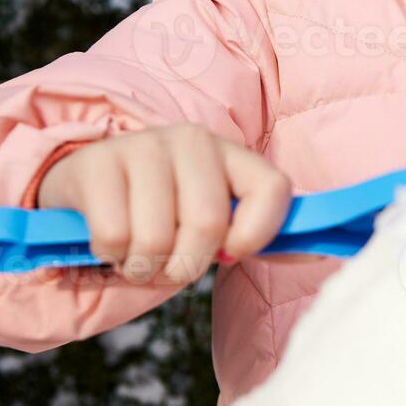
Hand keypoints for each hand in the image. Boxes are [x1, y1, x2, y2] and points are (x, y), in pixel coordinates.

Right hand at [36, 123, 291, 283]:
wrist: (90, 189)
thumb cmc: (165, 214)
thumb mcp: (218, 222)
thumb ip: (262, 235)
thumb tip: (316, 250)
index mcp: (232, 154)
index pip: (273, 188)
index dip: (259, 233)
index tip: (233, 252)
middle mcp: (192, 140)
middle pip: (208, 223)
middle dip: (187, 264)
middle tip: (171, 262)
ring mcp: (142, 146)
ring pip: (156, 237)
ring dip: (144, 265)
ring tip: (139, 251)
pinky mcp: (96, 163)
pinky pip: (114, 236)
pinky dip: (111, 255)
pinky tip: (111, 240)